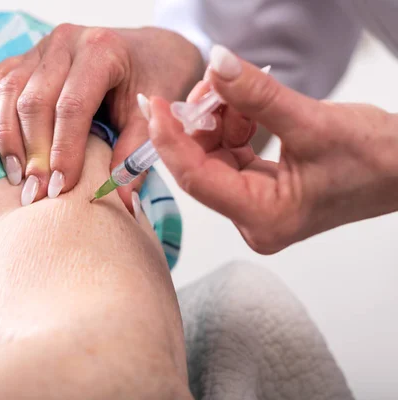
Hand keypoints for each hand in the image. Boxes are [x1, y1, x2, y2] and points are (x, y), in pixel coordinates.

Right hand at [0, 24, 203, 206]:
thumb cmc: (152, 81)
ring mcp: (41, 47)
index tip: (61, 188)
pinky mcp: (26, 56)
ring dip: (8, 139)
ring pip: (9, 92)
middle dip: (33, 153)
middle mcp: (66, 42)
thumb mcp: (151, 116)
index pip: (72, 106)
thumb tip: (123, 201)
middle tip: (36, 193)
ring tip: (17, 178)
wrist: (149, 50)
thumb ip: (135, 155)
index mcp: (101, 50)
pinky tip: (5, 146)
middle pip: (35, 101)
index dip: (64, 150)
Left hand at [149, 45, 397, 253]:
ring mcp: (258, 205)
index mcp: (264, 218)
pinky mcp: (264, 189)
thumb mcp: (313, 122)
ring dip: (220, 119)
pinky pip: (233, 153)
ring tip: (239, 90)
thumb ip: (259, 96)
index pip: (197, 178)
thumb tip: (217, 64)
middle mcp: (255, 219)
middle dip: (200, 122)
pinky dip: (235, 125)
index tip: (154, 104)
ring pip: (216, 156)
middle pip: (203, 166)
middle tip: (211, 83)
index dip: (170, 138)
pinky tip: (248, 105)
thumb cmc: (378, 160)